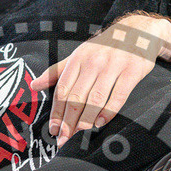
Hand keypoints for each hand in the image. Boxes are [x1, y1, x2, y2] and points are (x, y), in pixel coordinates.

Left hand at [31, 14, 170, 146]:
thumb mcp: (78, 55)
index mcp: (78, 59)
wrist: (137, 31)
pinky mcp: (131, 71)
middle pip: (77, 97)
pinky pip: (118, 96)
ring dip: (86, 120)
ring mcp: (113, 66)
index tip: (53, 130)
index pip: (63, 90)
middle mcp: (93, 62)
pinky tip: (100, 124)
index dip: (56, 112)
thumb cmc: (103, 48)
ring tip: (79, 134)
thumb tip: (34, 86)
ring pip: (95, 99)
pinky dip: (108, 112)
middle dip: (68, 121)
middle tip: (63, 139)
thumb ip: (57, 72)